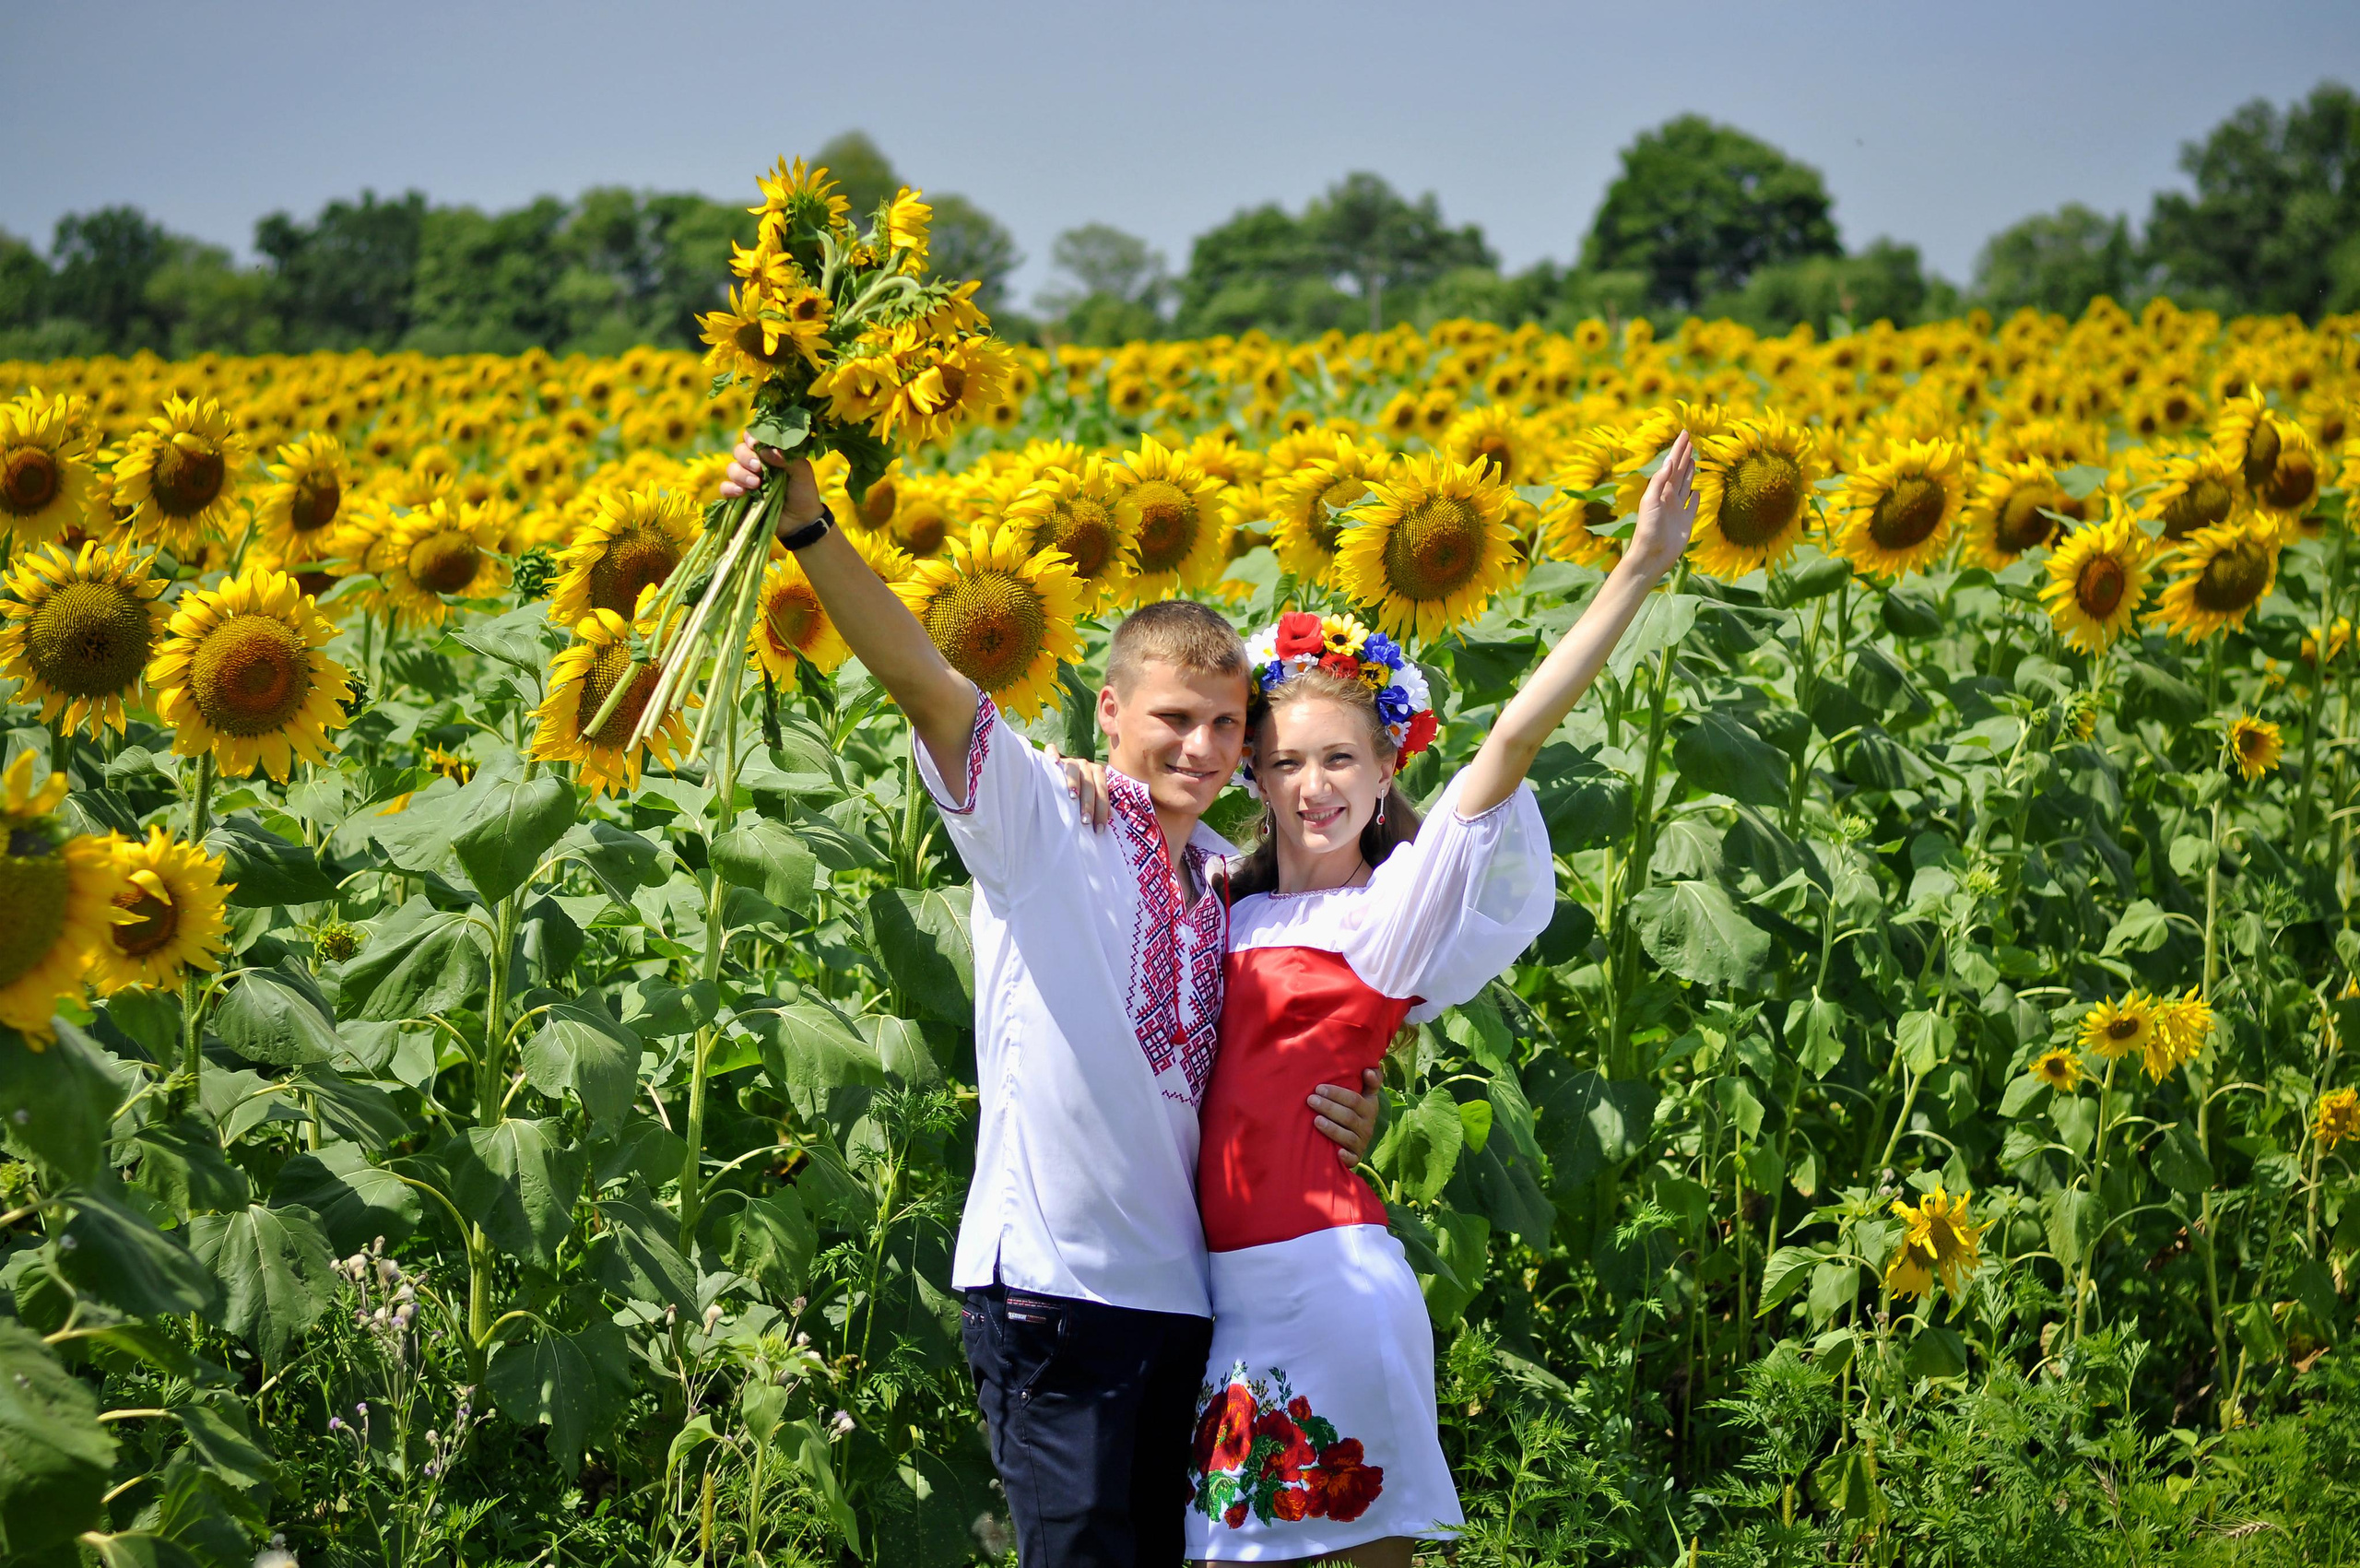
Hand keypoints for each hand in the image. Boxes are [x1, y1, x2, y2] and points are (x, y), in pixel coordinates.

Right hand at [720, 432, 825, 533]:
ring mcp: (746, 480)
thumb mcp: (802, 472)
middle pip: (739, 451)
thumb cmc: (803, 492)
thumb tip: (766, 450)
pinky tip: (742, 493)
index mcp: (769, 453)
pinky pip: (725, 488)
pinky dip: (730, 488)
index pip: (753, 437)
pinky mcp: (739, 497)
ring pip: (731, 468)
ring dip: (741, 474)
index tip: (756, 443)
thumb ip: (788, 458)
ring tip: (756, 484)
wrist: (801, 521)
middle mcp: (755, 464)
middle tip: (758, 468)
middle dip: (746, 457)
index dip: (752, 437)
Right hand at [1044, 746, 1111, 830]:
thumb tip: (1105, 822)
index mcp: (1097, 773)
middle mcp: (1085, 765)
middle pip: (1089, 783)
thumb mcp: (1088, 798)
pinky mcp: (1051, 756)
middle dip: (1088, 803)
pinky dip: (1052, 755)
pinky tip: (1053, 762)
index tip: (1099, 828)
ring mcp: (1069, 760)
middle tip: (1085, 820)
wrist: (1057, 777)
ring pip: (1073, 768)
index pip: (1102, 791)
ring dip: (1073, 781)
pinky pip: (1052, 751)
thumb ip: (1097, 804)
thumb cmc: (1076, 795)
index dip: (1102, 809)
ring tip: (1072, 796)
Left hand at [1309, 1068, 1382, 1167]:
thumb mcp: (1366, 1095)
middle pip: (1348, 1116)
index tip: (1319, 1087)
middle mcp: (1367, 1126)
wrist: (1358, 1137)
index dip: (1338, 1094)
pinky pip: (1353, 1158)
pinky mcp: (1356, 1157)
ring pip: (1348, 1136)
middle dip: (1328, 1107)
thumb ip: (1371, 1081)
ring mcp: (1362, 1142)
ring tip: (1315, 1120)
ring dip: (1332, 1128)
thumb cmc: (1355, 1110)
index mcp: (1369, 1108)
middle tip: (1310, 1099)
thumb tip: (1369, 1069)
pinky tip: (1337, 1152)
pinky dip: (1346, 1156)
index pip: (1355, 1100)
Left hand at [1623, 429, 1697, 583]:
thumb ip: (1659, 482)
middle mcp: (1668, 497)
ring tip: (1693, 460)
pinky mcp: (1685, 522)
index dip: (1678, 449)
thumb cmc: (1648, 529)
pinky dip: (1695, 498)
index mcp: (1660, 490)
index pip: (1672, 464)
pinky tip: (1697, 491)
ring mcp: (1677, 509)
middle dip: (1684, 456)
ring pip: (1686, 485)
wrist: (1651, 555)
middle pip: (1679, 471)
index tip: (1685, 434)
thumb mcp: (1650, 501)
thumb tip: (1669, 461)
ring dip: (1690, 472)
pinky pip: (1692, 506)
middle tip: (1690, 440)